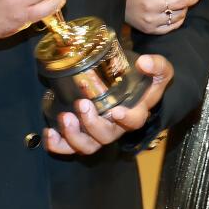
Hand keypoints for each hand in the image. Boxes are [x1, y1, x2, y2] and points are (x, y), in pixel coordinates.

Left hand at [44, 54, 173, 154]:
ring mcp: (99, 132)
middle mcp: (117, 127)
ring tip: (64, 118)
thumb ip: (156, 65)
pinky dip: (58, 145)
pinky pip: (70, 147)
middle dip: (92, 124)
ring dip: (74, 136)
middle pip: (107, 136)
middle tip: (82, 104)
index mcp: (136, 113)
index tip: (115, 112)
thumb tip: (144, 62)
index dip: (126, 120)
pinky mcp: (83, 132)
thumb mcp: (159, 70)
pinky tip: (49, 133)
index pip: (135, 122)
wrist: (134, 85)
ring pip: (88, 146)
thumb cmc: (145, 79)